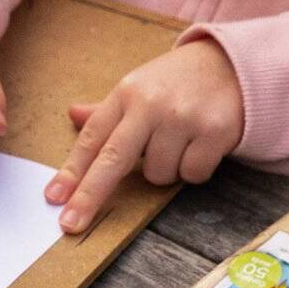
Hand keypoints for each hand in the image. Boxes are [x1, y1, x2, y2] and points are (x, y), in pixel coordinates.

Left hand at [46, 39, 243, 232]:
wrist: (234, 64)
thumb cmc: (178, 82)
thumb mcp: (140, 87)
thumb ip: (107, 109)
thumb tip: (72, 114)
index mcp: (127, 94)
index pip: (92, 138)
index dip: (70, 171)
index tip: (54, 197)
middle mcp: (151, 105)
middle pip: (113, 160)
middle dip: (89, 196)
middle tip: (71, 223)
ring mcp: (183, 118)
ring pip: (158, 176)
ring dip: (165, 170)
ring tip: (178, 142)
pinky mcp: (214, 132)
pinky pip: (192, 175)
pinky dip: (194, 169)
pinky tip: (200, 145)